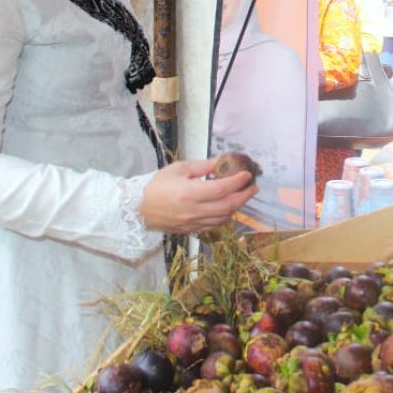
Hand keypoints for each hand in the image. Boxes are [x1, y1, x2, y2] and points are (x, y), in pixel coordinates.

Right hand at [140, 159, 257, 233]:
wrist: (138, 209)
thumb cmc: (158, 185)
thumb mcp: (179, 169)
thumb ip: (203, 166)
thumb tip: (223, 162)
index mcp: (189, 193)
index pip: (221, 188)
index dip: (238, 182)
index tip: (247, 174)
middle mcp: (193, 211)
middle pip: (228, 206)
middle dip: (244, 196)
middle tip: (254, 186)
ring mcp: (193, 223)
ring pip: (224, 218)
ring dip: (237, 207)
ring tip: (243, 195)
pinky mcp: (191, 231)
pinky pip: (215, 226)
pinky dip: (226, 217)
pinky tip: (229, 208)